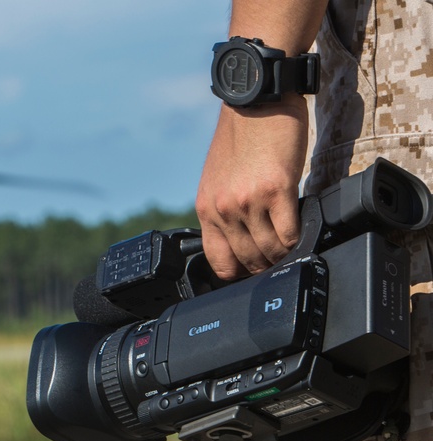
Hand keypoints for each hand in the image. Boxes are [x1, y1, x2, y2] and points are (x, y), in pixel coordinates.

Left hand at [195, 96, 309, 279]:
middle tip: (280, 263)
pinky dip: (298, 239)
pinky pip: (289, 232)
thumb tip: (241, 236)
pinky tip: (302, 233)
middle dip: (265, 267)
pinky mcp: (277, 189)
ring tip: (293, 250)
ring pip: (269, 251)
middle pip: (247, 260)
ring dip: (284, 255)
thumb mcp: (218, 178)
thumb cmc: (241, 136)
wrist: (255, 99)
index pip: (218, 260)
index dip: (237, 273)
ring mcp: (249, 201)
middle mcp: (224, 209)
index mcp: (205, 208)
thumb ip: (225, 208)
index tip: (252, 271)